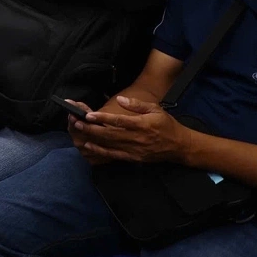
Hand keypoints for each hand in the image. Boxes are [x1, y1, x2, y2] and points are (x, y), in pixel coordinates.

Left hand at [73, 96, 193, 163]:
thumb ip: (137, 104)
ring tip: (79, 132)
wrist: (180, 146)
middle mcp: (137, 138)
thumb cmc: (166, 125)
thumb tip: (121, 98)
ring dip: (93, 138)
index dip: (103, 118)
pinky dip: (101, 151)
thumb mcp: (155, 109)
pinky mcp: (134, 158)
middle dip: (92, 128)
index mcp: (142, 124)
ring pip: (110, 144)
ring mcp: (135, 150)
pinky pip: (114, 155)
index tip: (89, 115)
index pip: (119, 121)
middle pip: (110, 133)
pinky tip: (89, 146)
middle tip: (76, 122)